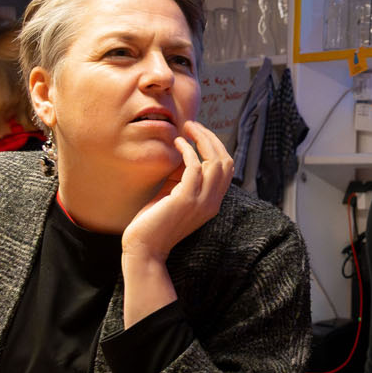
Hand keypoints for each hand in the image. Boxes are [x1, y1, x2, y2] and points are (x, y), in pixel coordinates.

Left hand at [121, 121, 232, 264]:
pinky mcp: (186, 199)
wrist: (144, 248)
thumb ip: (183, 176)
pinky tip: (177, 143)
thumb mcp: (174, 193)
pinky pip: (194, 166)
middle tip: (194, 125)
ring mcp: (202, 201)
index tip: (199, 133)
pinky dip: (187, 150)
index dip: (216, 147)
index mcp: (212, 202)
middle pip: (226, 162)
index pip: (227, 169)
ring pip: (215, 162)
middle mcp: (212, 202)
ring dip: (202, 139)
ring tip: (187, 128)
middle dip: (211, 138)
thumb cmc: (154, 221)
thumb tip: (185, 151)